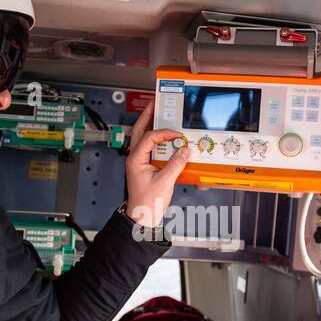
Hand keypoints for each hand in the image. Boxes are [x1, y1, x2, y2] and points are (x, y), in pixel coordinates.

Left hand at [123, 107, 188, 227]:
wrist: (142, 217)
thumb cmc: (147, 203)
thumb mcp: (164, 183)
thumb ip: (176, 165)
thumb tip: (185, 150)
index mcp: (136, 159)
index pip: (150, 138)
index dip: (164, 133)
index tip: (177, 135)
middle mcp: (135, 158)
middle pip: (139, 131)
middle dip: (147, 116)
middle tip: (155, 103)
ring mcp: (139, 162)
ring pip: (143, 138)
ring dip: (151, 126)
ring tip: (159, 115)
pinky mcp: (145, 167)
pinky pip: (150, 148)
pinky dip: (157, 140)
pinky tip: (165, 137)